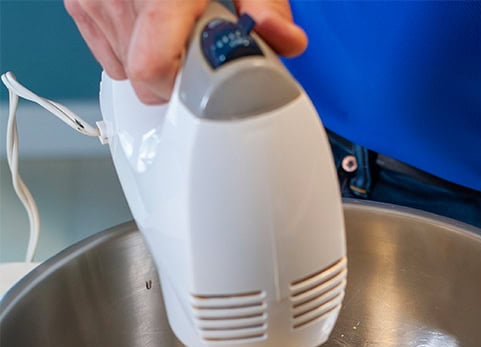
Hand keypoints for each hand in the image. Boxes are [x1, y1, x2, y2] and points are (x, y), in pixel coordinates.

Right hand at [64, 0, 306, 104]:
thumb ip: (267, 7)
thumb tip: (284, 39)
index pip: (152, 67)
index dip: (184, 87)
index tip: (207, 79)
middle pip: (144, 78)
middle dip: (177, 76)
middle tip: (200, 47)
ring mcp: (94, 0)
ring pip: (125, 70)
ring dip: (156, 60)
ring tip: (177, 24)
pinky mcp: (79, 4)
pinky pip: (107, 54)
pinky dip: (132, 48)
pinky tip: (153, 23)